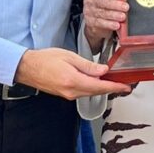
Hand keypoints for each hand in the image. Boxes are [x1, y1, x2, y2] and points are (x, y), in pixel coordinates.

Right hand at [15, 48, 129, 99]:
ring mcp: (68, 95)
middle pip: (97, 92)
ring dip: (101, 88)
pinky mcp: (65, 95)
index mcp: (74, 81)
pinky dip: (91, 88)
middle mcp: (72, 91)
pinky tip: (95, 82)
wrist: (27, 68)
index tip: (126, 87)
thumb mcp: (69, 57)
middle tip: (123, 84)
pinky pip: (82, 92)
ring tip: (112, 82)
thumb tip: (103, 71)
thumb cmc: (45, 59)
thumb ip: (87, 65)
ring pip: (90, 92)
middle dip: (111, 88)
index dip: (115, 87)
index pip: (100, 86)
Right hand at [83, 0, 128, 52]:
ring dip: (114, 15)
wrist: (94, 21)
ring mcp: (89, 11)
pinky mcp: (90, 22)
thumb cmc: (104, 6)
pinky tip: (116, 25)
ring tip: (123, 16)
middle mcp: (91, 0)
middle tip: (126, 7)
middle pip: (103, 1)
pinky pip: (100, 23)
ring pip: (102, 13)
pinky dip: (109, 24)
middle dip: (116, 4)